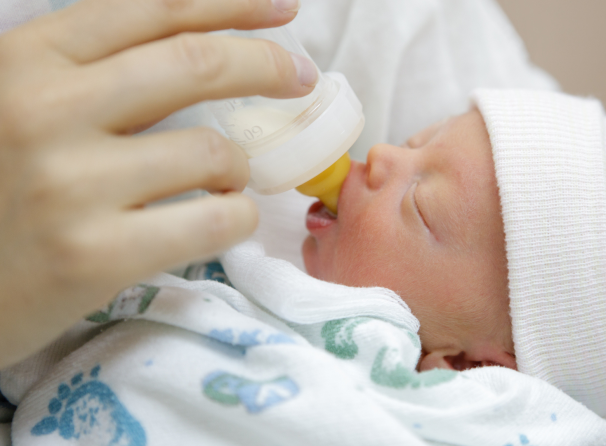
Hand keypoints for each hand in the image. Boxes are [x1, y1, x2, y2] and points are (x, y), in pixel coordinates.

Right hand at [0, 0, 316, 367]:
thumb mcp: (18, 104)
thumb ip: (93, 76)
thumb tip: (201, 51)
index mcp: (28, 62)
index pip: (154, 10)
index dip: (232, 4)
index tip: (283, 7)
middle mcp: (46, 111)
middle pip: (196, 64)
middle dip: (268, 65)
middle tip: (300, 78)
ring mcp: (70, 185)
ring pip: (214, 153)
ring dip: (240, 167)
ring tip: (225, 181)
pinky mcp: (94, 255)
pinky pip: (214, 220)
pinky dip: (237, 217)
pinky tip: (223, 218)